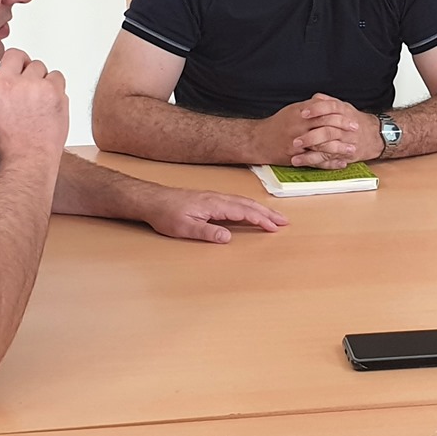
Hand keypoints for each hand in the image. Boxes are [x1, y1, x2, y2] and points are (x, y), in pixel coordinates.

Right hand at [0, 9, 69, 157]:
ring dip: (40, 79)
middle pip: (16, 54)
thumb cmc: (9, 139)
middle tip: (25, 87)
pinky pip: (56, 76)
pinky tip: (49, 104)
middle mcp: (6, 83)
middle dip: (22, 65)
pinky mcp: (51, 89)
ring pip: (38, 66)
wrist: (28, 158)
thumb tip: (4, 71)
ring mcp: (30, 86)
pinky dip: (55, 87)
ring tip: (37, 102)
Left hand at [141, 187, 288, 242]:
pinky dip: (248, 206)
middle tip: (284, 221)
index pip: (243, 212)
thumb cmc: (166, 214)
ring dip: (260, 209)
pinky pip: (235, 201)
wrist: (151, 200)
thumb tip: (228, 237)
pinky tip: (251, 211)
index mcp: (214, 205)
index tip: (275, 227)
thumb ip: (207, 232)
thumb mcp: (184, 228)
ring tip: (273, 217)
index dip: (261, 220)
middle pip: (248, 205)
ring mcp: (214, 198)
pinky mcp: (210, 200)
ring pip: (243, 202)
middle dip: (267, 213)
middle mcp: (217, 199)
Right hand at [252, 94, 363, 168]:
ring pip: (322, 146)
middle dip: (343, 130)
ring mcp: (297, 144)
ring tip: (351, 149)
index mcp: (300, 114)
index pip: (324, 112)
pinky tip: (340, 163)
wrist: (258, 140)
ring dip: (339, 148)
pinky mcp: (296, 157)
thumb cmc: (277, 125)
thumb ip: (309, 106)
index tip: (351, 118)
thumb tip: (325, 101)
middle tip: (356, 131)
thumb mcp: (293, 110)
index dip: (340, 116)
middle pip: (326, 128)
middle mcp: (299, 128)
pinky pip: (315, 161)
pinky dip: (329, 163)